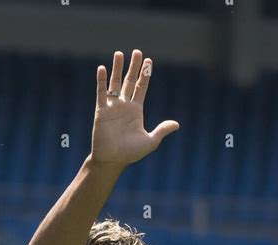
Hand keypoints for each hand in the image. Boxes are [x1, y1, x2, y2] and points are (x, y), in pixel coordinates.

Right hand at [90, 49, 179, 168]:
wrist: (112, 160)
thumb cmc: (130, 153)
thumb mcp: (150, 141)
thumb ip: (162, 130)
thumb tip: (176, 124)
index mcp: (136, 110)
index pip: (141, 87)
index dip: (145, 74)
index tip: (148, 61)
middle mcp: (124, 106)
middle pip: (129, 81)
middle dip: (133, 67)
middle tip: (137, 52)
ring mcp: (112, 107)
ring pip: (115, 83)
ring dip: (117, 69)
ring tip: (119, 54)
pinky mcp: (101, 110)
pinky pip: (101, 93)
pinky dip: (101, 81)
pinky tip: (102, 69)